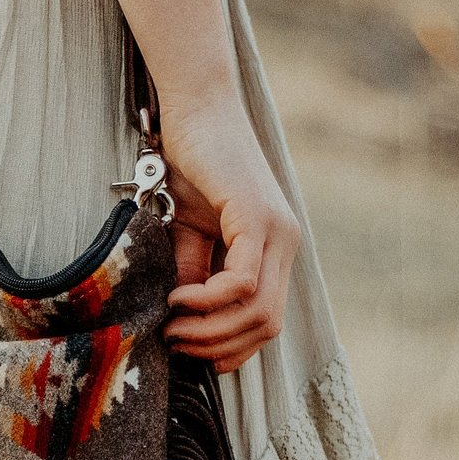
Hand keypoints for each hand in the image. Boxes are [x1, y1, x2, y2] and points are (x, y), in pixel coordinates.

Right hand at [160, 98, 299, 373]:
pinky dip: (207, 300)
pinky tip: (177, 298)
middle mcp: (286, 242)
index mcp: (276, 249)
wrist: (195, 109)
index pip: (268, 322)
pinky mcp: (256, 217)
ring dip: (210, 330)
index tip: (188, 350)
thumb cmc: (190, 164)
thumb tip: (182, 323)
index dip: (231, 349)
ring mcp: (277, 230)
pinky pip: (241, 282)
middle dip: (218, 347)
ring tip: (172, 327)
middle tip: (175, 344)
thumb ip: (193, 274)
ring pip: (258, 310)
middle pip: (267, 325)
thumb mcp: (189, 233)